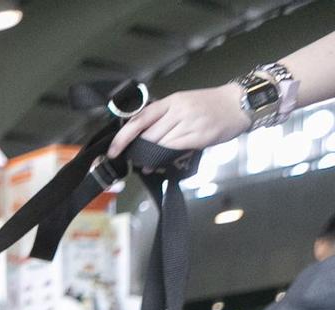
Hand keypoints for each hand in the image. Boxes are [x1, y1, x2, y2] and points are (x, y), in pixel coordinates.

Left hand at [110, 84, 249, 156]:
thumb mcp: (183, 103)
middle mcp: (178, 110)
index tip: (113, 150)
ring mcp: (189, 123)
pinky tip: (156, 165)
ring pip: (159, 144)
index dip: (123, 136)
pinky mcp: (199, 136)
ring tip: (145, 163)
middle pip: (148, 135)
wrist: (238, 103)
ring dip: (149, 157)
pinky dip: (162, 160)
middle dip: (138, 150)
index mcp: (171, 101)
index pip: (140, 119)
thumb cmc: (209, 105)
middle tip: (133, 158)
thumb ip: (163, 118)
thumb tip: (141, 139)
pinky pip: (174, 150)